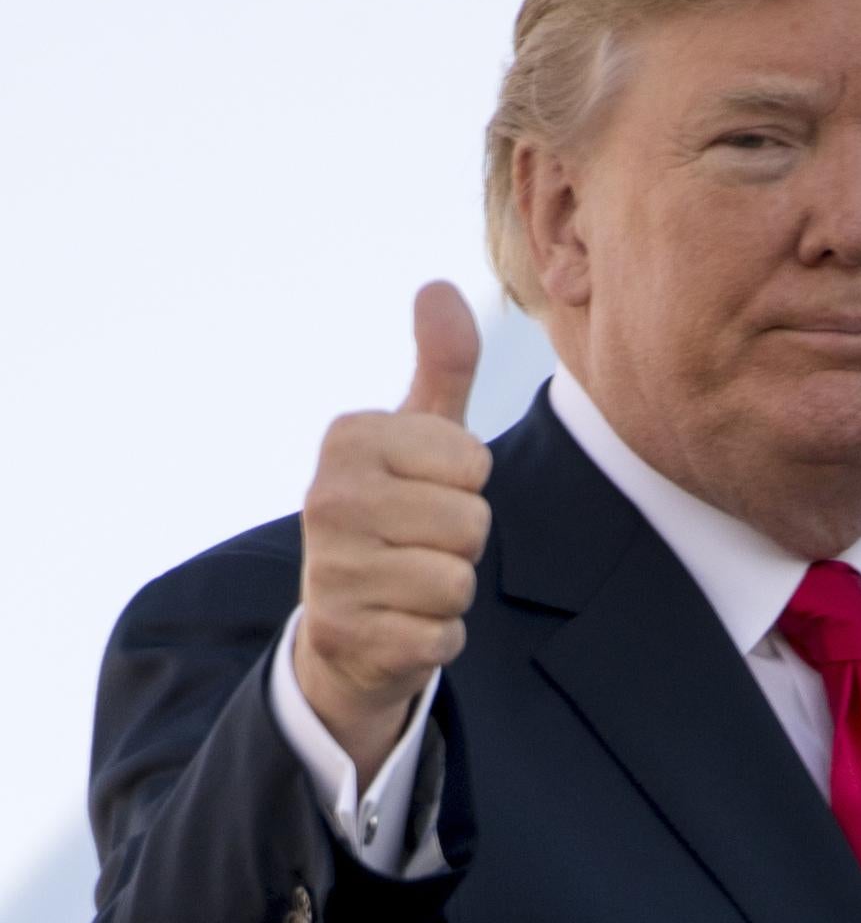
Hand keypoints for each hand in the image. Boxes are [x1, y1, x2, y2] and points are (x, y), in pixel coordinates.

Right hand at [294, 280, 492, 785]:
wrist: (344, 627)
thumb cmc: (397, 511)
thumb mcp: (422, 435)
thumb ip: (443, 364)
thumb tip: (440, 286)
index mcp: (348, 439)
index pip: (473, 462)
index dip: (466, 485)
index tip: (423, 492)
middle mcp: (326, 498)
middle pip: (470, 521)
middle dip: (462, 541)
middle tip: (417, 544)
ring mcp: (329, 570)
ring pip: (458, 578)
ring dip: (449, 590)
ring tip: (407, 582)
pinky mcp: (345, 636)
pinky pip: (442, 634)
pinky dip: (437, 637)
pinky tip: (399, 626)